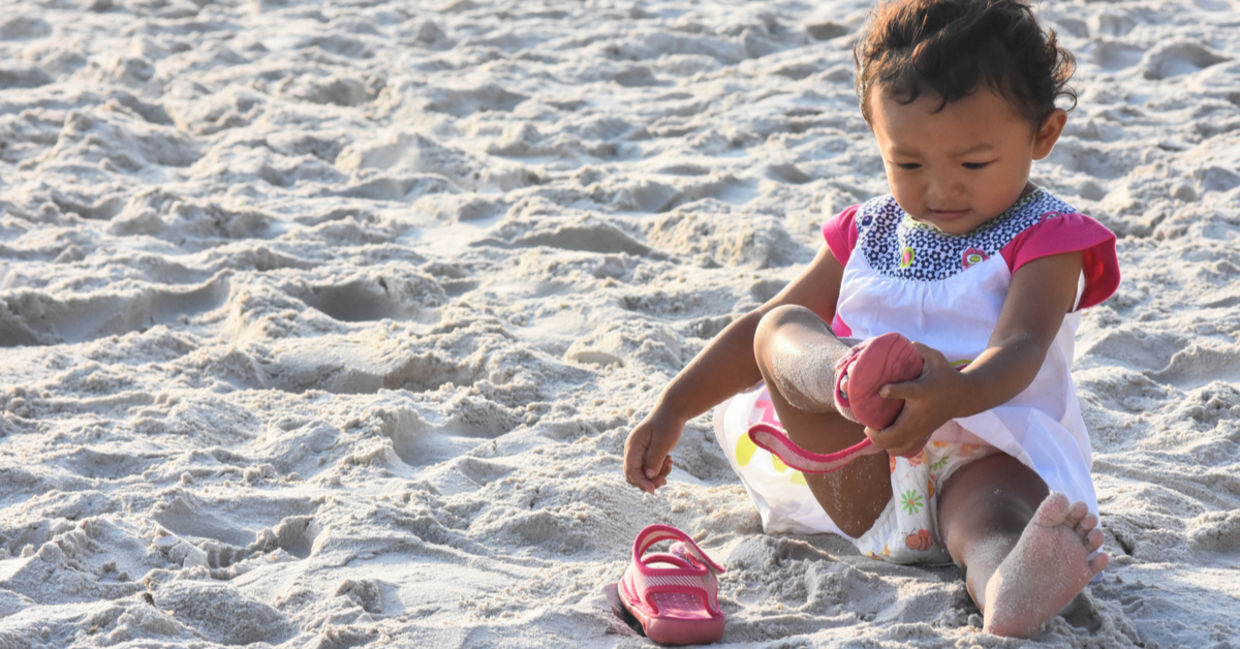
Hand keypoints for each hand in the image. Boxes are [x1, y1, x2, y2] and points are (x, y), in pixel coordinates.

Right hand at [623, 408, 682, 492]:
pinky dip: (660, 469)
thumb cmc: (668, 423)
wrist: (673, 411)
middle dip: (649, 481)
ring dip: (656, 475)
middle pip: (634, 475)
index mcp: (633, 445)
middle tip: (665, 480)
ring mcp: (639, 452)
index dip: (641, 482)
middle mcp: (633, 450)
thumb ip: (655, 459)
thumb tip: (648, 476)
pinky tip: (669, 460)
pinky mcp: (647, 454)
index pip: (631, 469)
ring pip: (643, 474)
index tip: (653, 490)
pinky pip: (650, 469)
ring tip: (670, 462)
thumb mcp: (663, 441)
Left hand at [866, 343, 967, 457]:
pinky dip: (890, 448)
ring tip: (873, 431)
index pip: (909, 391)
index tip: (882, 390)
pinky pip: (903, 449)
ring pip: (898, 446)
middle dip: (877, 433)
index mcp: (922, 391)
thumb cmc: (945, 375)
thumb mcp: (936, 357)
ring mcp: (921, 428)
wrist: (964, 397)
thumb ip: (918, 349)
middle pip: (897, 433)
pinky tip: (882, 438)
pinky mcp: (922, 435)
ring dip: (882, 442)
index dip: (895, 390)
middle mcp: (920, 413)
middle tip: (866, 425)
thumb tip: (900, 342)